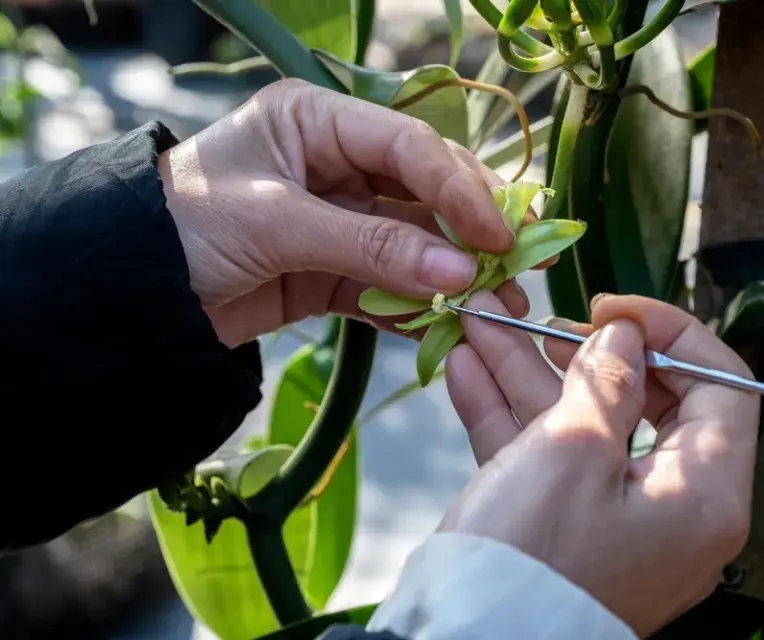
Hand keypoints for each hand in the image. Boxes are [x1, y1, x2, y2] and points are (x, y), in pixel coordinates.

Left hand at [159, 78, 528, 346]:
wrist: (125, 298)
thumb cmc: (182, 228)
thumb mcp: (276, 224)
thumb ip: (371, 246)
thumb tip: (461, 272)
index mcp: (318, 123)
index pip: (410, 147)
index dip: (460, 189)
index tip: (500, 235)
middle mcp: (337, 165)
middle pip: (425, 192)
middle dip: (472, 231)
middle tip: (517, 268)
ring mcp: (339, 220)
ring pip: (415, 243)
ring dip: (455, 276)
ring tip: (500, 307)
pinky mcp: (332, 271)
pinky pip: (388, 285)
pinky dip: (416, 307)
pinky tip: (449, 326)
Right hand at [442, 292, 759, 635]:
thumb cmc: (532, 557)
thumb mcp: (573, 448)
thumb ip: (608, 378)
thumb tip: (626, 337)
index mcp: (705, 493)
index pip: (721, 386)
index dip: (671, 333)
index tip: (611, 309)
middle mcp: (673, 510)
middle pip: (645, 403)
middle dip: (584, 351)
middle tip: (544, 322)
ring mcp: (616, 522)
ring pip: (582, 426)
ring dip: (529, 374)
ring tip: (482, 325)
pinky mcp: (567, 532)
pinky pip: (549, 460)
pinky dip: (511, 417)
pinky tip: (469, 371)